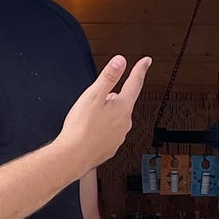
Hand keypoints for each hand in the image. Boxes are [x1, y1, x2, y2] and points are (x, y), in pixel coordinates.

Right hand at [59, 55, 152, 172]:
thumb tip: (120, 61)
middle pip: (123, 102)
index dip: (140, 70)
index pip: (135, 83)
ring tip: (89, 119)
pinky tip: (90, 131)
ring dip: (106, 115)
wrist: (73, 156)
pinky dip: (102, 129)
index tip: (146, 62)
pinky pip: (109, 132)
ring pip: (116, 118)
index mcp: (122, 107)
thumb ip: (108, 77)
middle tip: (95, 101)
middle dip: (112, 98)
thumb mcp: (93, 96)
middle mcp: (125, 122)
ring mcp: (119, 136)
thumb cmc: (81, 128)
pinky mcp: (111, 147)